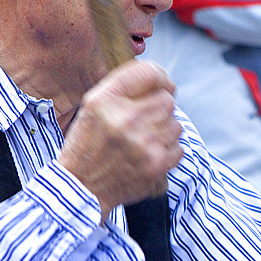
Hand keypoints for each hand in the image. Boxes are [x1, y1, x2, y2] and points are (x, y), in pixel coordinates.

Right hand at [58, 60, 182, 221]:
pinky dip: (168, 152)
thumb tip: (163, 82)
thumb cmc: (88, 145)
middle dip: (160, 110)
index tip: (163, 86)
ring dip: (165, 132)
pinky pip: (179, 147)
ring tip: (144, 141)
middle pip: (167, 100)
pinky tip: (149, 155)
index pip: (148, 72)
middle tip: (146, 123)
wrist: (81, 188)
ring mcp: (143, 142)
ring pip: (176, 124)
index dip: (161, 78)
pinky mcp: (156, 163)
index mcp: (105, 100)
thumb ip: (124, 90)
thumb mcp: (93, 107)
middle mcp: (124, 118)